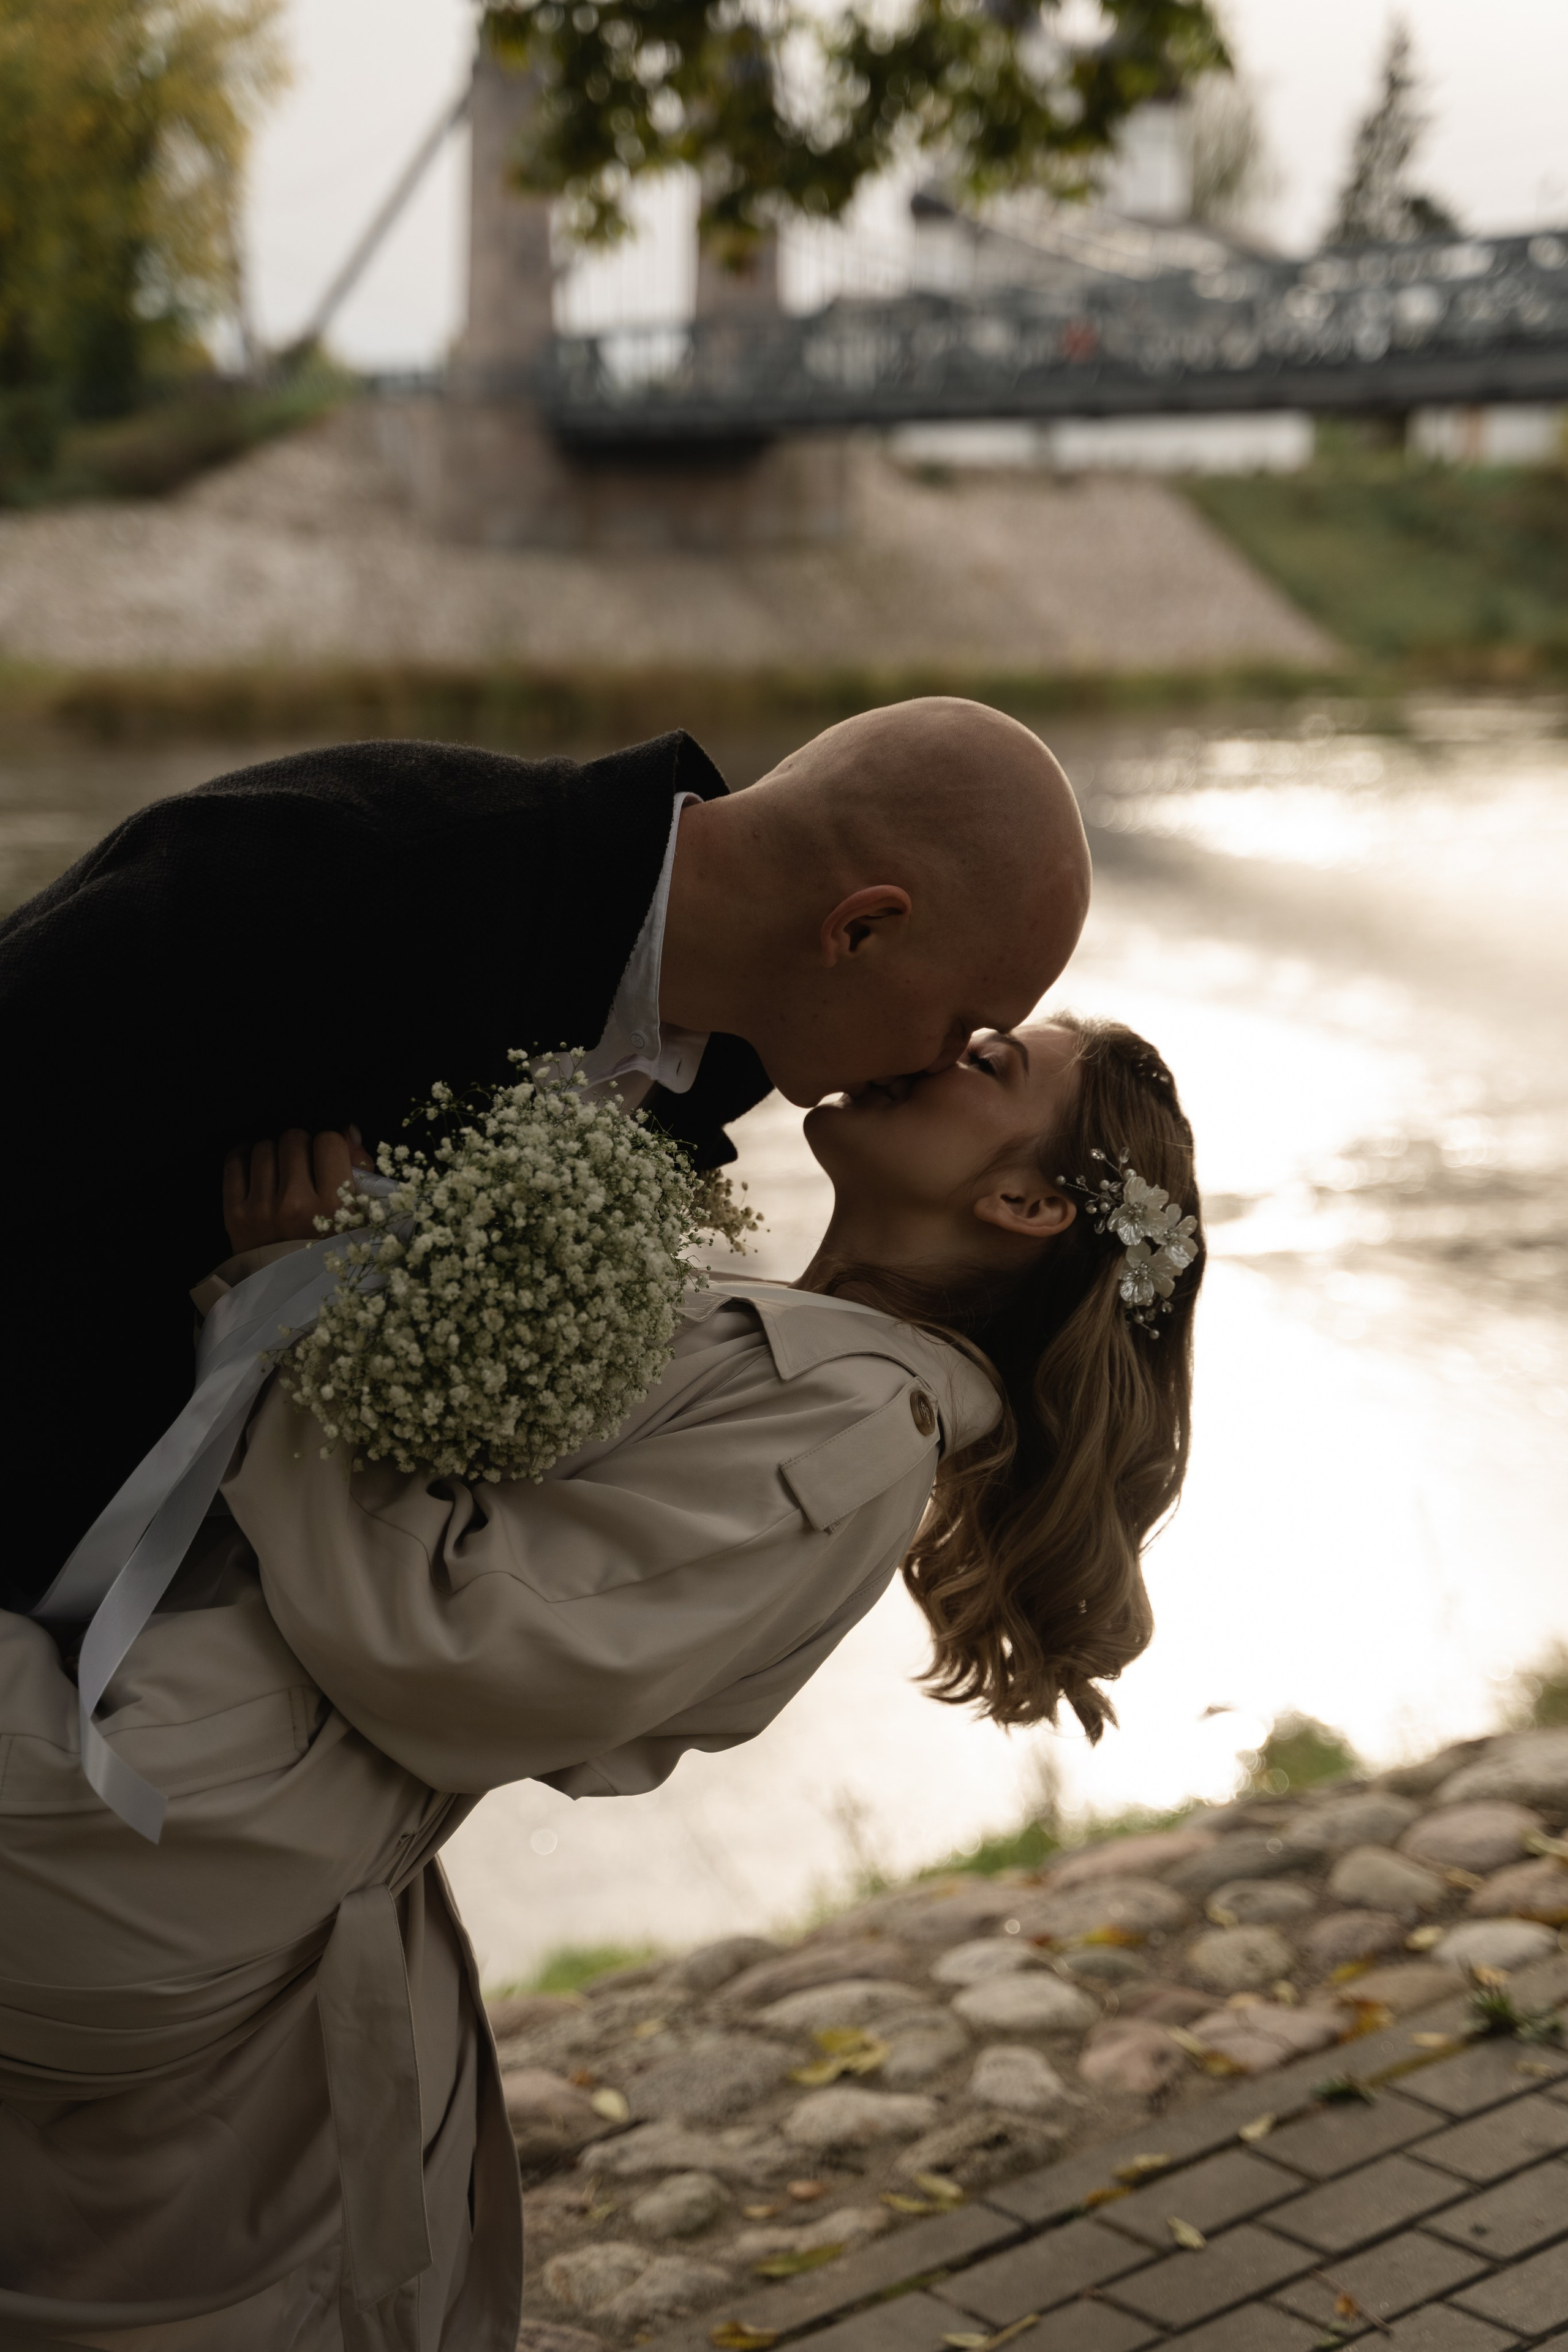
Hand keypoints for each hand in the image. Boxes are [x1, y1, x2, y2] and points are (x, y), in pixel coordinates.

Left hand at [223, 1129, 371, 1251]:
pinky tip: (254, 1161)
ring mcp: (262, 1209)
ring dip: (274, 1152)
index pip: (328, 1142)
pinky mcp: (235, 1215)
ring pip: (263, 1147)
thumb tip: (348, 1129)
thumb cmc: (335, 1250)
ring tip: (281, 1168)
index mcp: (334, 1205)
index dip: (330, 1146)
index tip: (328, 1160)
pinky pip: (234, 1163)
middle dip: (301, 1146)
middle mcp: (295, 1204)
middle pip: (294, 1139)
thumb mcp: (361, 1216)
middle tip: (304, 1164)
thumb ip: (360, 1168)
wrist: (293, 1294)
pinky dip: (244, 1155)